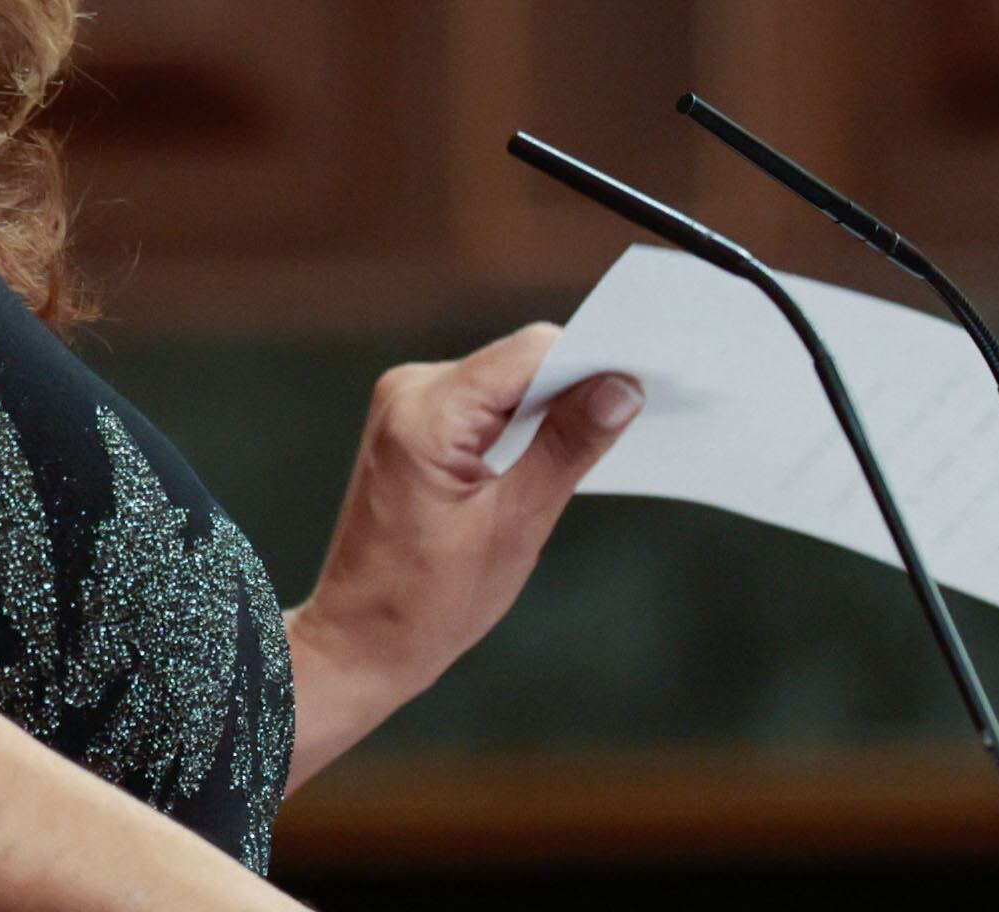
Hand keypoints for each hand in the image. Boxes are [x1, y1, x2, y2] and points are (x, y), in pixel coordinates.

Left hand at [283, 326, 639, 784]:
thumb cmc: (425, 604)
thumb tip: (623, 388)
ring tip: (589, 450)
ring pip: (510, 379)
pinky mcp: (415, 423)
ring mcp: (408, 404)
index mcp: (426, 413)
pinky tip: (548, 458)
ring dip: (551, 409)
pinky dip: (524, 422)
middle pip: (522, 360)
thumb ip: (568, 447)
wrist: (356, 645)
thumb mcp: (514, 526)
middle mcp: (410, 391)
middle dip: (576, 388)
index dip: (593, 364)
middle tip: (627, 425)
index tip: (642, 390)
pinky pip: (488, 400)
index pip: (532, 353)